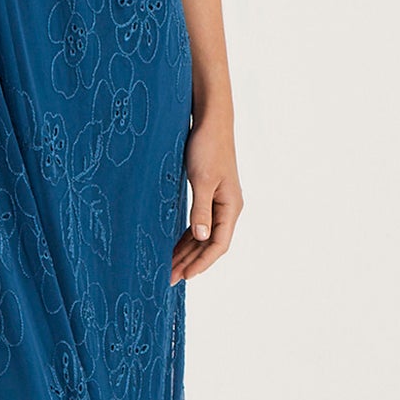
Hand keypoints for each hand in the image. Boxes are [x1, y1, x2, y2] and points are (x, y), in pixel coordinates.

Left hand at [172, 110, 240, 281]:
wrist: (211, 121)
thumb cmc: (208, 146)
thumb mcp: (202, 179)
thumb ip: (201, 209)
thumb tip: (201, 238)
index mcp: (231, 207)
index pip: (219, 245)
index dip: (202, 262)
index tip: (184, 276)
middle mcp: (227, 208)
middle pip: (210, 244)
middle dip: (190, 261)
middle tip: (169, 278)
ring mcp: (218, 202)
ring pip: (203, 236)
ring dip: (187, 252)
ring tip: (169, 267)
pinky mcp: (208, 194)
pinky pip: (198, 223)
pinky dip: (186, 236)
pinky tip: (173, 245)